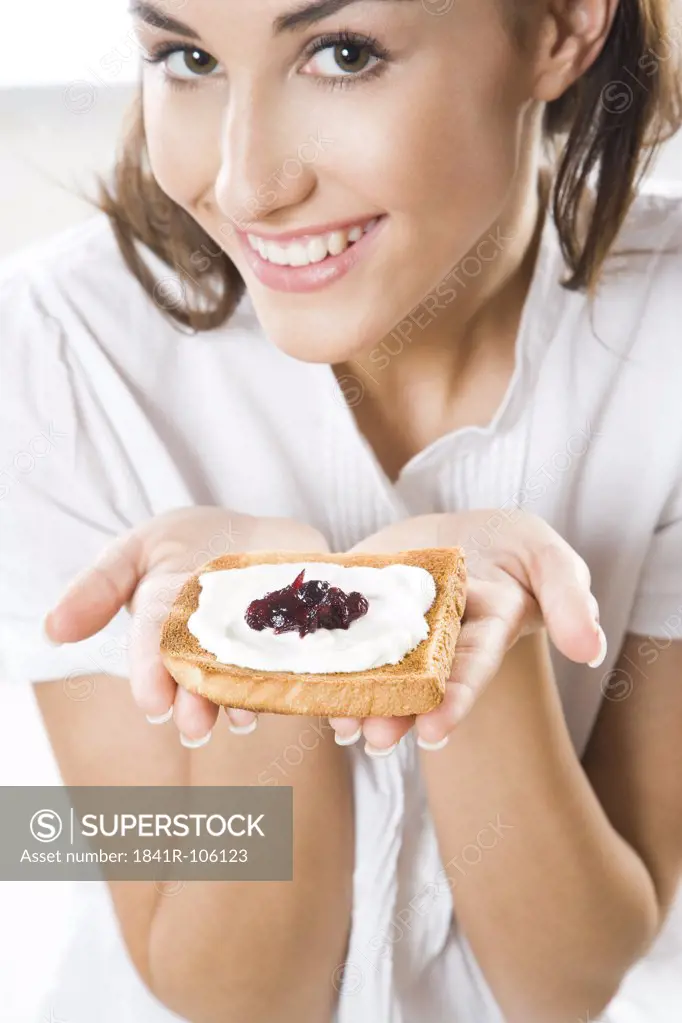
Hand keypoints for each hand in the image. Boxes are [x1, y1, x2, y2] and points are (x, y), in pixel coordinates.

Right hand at [43, 507, 329, 745]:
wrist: (253, 530)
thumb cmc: (188, 544)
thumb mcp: (135, 551)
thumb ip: (98, 587)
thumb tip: (54, 629)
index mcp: (170, 628)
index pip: (157, 651)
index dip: (154, 675)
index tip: (153, 702)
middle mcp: (216, 645)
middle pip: (205, 677)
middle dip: (199, 704)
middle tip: (195, 727)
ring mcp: (263, 640)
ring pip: (256, 675)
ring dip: (249, 700)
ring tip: (245, 718)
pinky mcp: (310, 628)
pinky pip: (314, 653)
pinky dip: (318, 679)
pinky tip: (318, 700)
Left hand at [329, 510, 605, 753]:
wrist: (467, 528)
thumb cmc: (515, 548)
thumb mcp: (550, 559)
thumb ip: (570, 600)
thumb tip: (590, 649)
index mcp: (482, 635)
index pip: (469, 672)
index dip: (454, 702)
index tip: (434, 732)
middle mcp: (435, 641)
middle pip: (414, 682)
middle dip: (395, 713)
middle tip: (371, 739)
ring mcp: (394, 623)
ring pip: (372, 663)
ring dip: (354, 695)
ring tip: (335, 721)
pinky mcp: (360, 597)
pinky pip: (338, 622)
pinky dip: (320, 647)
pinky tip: (300, 671)